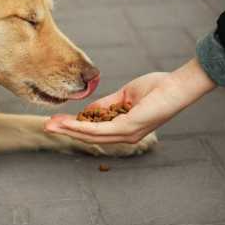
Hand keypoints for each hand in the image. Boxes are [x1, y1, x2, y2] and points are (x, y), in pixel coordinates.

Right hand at [45, 58, 216, 143]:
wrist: (177, 86)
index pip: (94, 131)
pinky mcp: (129, 127)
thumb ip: (105, 105)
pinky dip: (82, 127)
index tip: (56, 120)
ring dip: (69, 130)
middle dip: (66, 131)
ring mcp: (127, 134)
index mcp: (124, 129)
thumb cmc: (156, 89)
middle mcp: (125, 136)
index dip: (74, 127)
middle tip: (46, 126)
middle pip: (89, 137)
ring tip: (51, 125)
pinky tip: (69, 123)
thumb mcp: (124, 96)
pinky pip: (100, 129)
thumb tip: (86, 112)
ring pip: (91, 135)